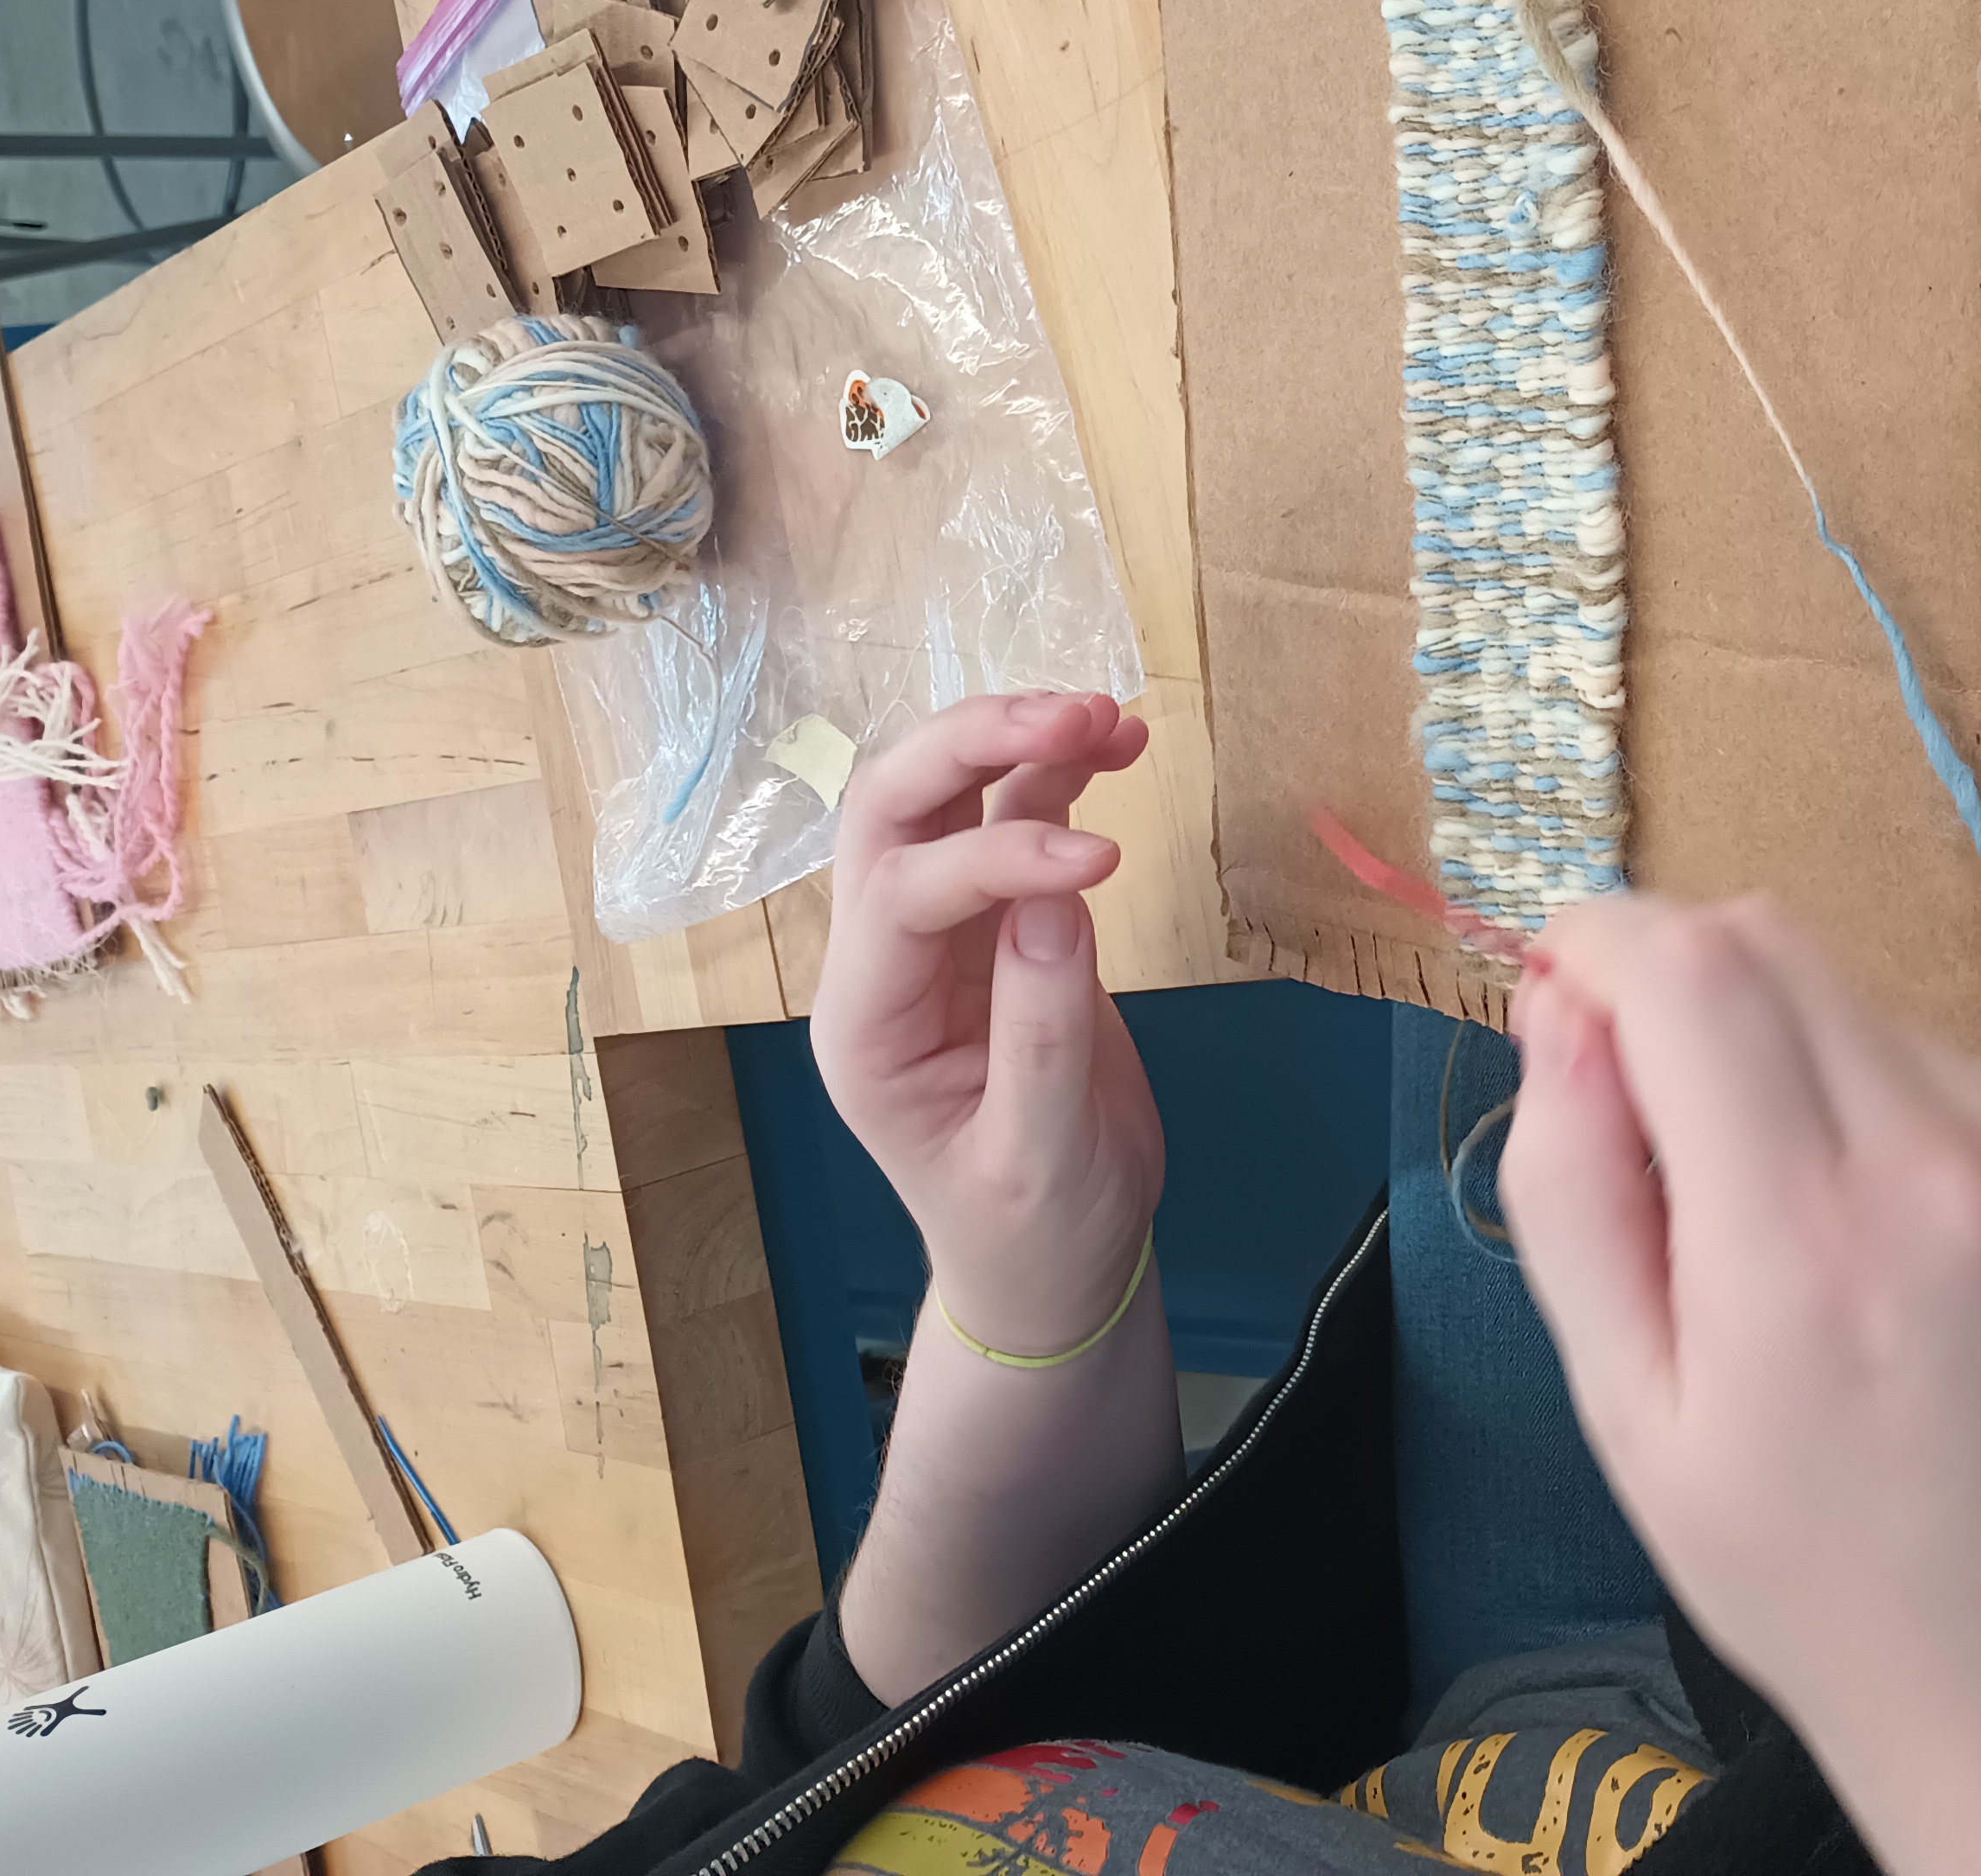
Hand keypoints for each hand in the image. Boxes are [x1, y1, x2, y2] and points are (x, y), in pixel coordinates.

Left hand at [811, 692, 1158, 1357]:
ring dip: (1017, 740)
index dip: (999, 859)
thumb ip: (1044, 1032)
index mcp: (864, 1027)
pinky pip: (1010, 821)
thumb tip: (1057, 900)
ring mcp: (937, 936)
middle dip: (973, 744)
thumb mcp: (1042, 1156)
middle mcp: (882, 963)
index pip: (905, 894)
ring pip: (947, 795)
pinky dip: (1057, 773)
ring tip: (1105, 714)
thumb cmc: (1035, 1232)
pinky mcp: (998, 924)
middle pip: (893, 809)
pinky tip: (1115, 741)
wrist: (1056, 1267)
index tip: (1104, 861)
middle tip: (1074, 713)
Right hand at [1503, 895, 1980, 1875]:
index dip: (1600, 941)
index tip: (1562, 985)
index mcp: (1802, 1246)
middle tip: (1655, 1105)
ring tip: (1801, 1220)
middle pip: (1774, 943)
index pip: (1689, 970)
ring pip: (1865, 1003)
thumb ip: (1571, 1188)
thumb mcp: (1626, 1405)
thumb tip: (1554, 1004)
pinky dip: (1896, 1110)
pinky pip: (1959, 1064)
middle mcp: (1944, 1173)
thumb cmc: (1803, 1561)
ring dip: (1796, 1057)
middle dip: (1679, 980)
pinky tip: (1901, 1239)